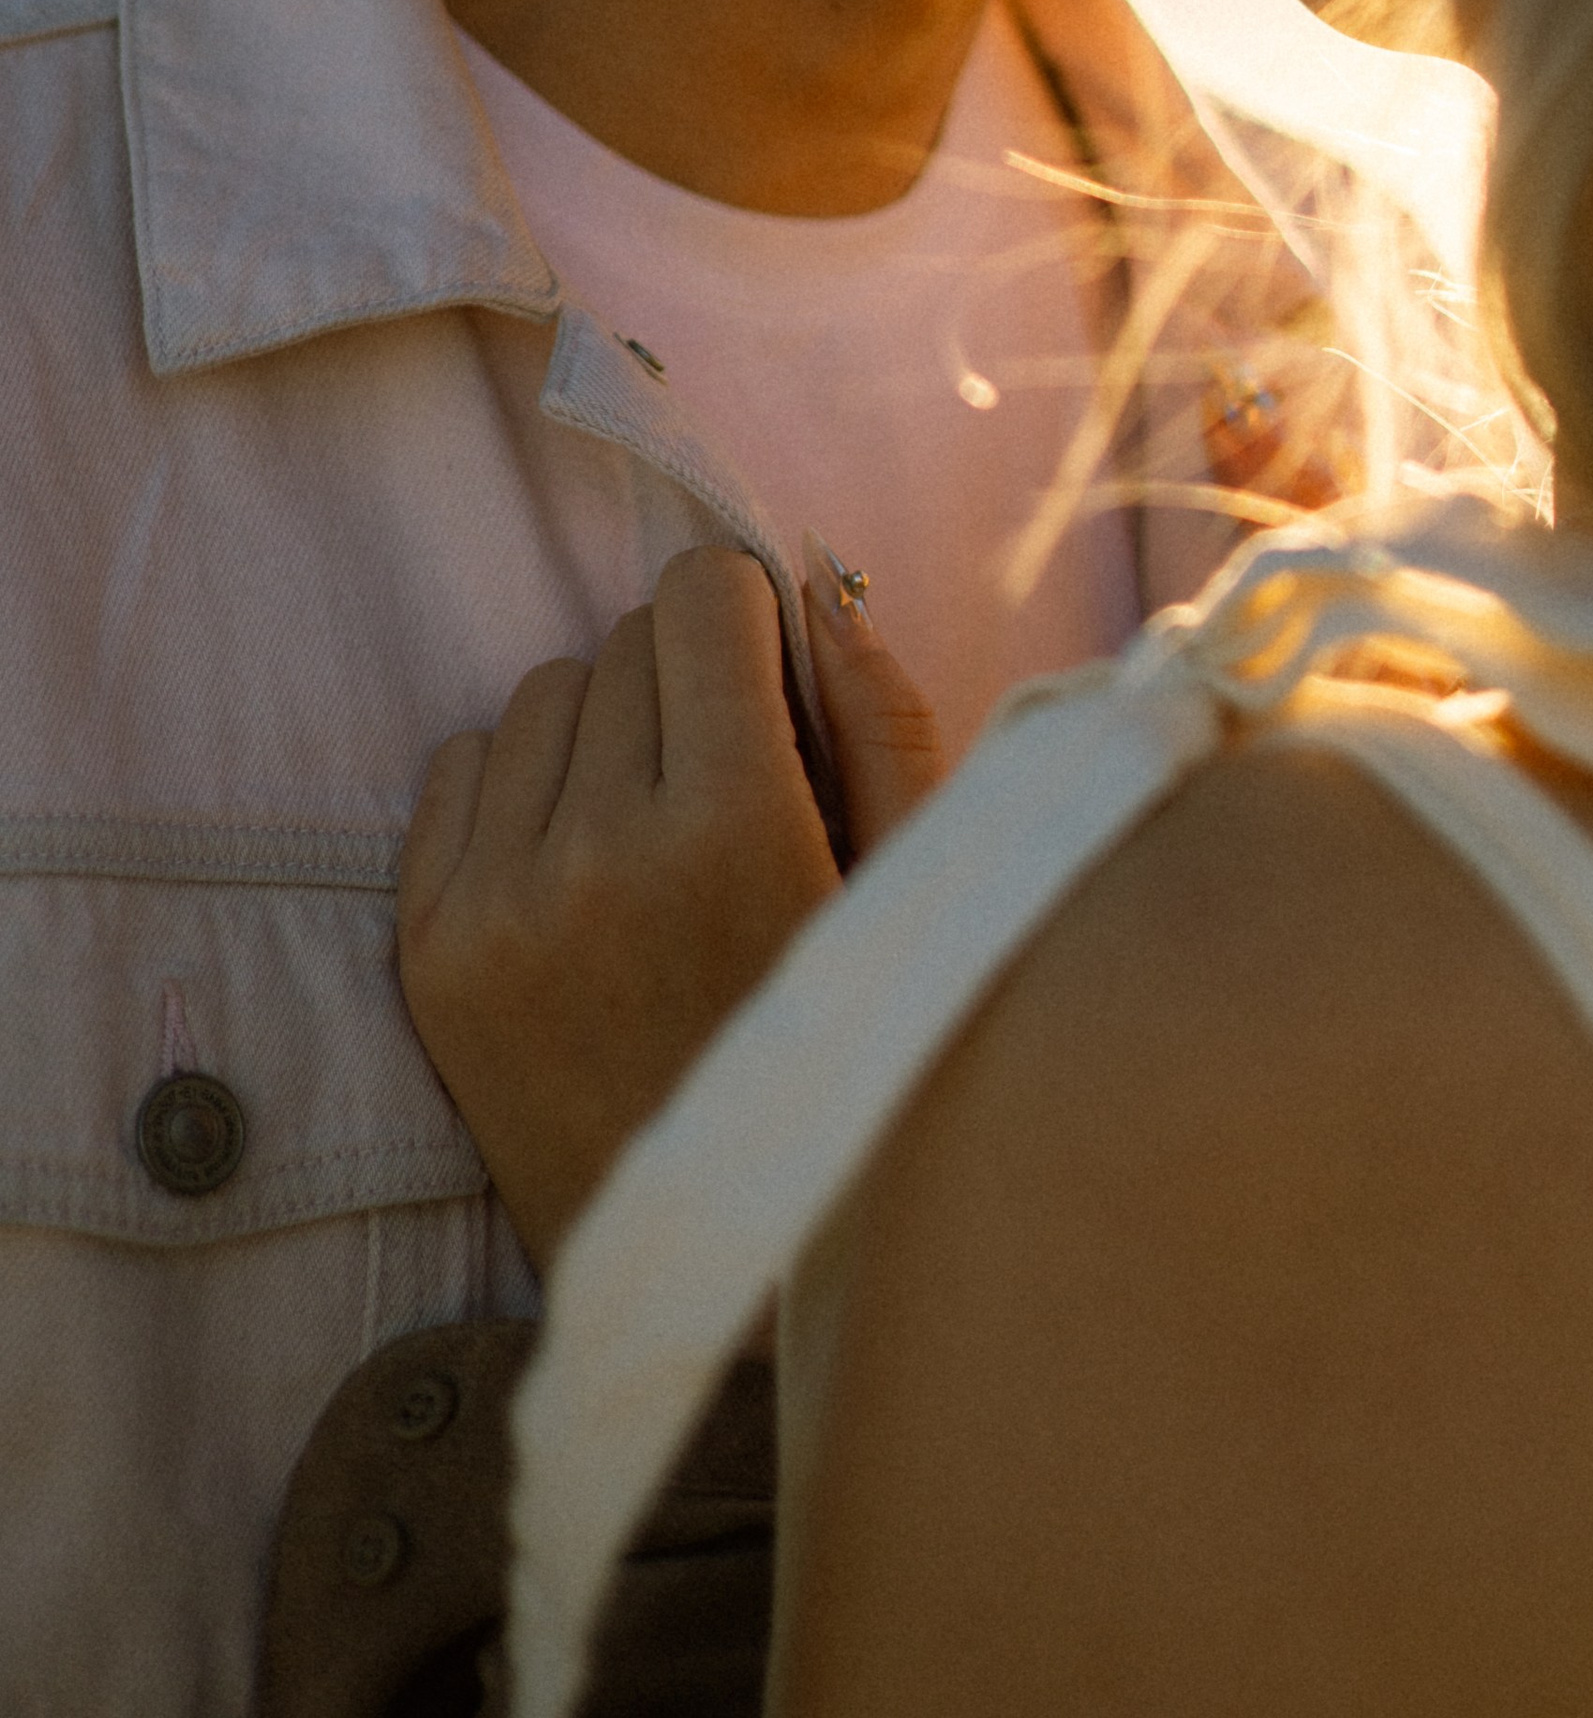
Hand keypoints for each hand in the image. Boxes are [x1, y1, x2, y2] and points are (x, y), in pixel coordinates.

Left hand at [397, 545, 942, 1268]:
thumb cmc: (848, 1059)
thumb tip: (816, 576)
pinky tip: (582, 874)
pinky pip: (461, 766)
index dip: (751, 624)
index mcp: (732, 824)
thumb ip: (878, 714)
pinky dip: (523, 792)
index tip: (774, 689)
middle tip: (729, 789)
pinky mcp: (429, 952)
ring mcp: (496, 905)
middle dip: (688, 686)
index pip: (704, 595)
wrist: (714, 1268)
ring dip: (604, 736)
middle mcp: (597, 852)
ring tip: (655, 840)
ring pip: (544, 695)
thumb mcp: (911, 886)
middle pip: (628, 640)